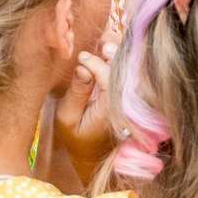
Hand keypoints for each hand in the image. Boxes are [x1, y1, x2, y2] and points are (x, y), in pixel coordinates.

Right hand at [57, 51, 118, 182]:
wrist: (94, 155)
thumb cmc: (76, 137)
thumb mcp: (67, 118)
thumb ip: (76, 93)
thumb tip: (83, 67)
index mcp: (110, 110)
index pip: (111, 79)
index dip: (97, 64)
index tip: (81, 57)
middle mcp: (126, 101)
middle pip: (126, 69)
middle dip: (114, 51)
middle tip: (100, 42)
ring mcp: (131, 97)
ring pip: (131, 66)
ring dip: (119, 51)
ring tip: (104, 43)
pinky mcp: (130, 93)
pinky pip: (130, 70)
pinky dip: (120, 57)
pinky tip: (108, 50)